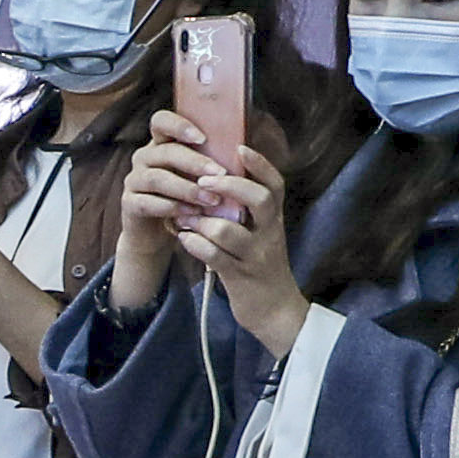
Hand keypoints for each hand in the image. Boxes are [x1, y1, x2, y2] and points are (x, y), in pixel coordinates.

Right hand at [108, 109, 225, 307]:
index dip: (179, 125)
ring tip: (211, 199)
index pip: (161, 121)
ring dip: (187, 188)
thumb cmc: (185, 200)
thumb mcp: (197, 178)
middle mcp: (144, 158)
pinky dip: (172, 208)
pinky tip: (192, 214)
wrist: (156, 235)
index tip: (202, 138)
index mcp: (161, 144)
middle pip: (166, 152)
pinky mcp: (129, 204)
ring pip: (157, 178)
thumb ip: (212, 162)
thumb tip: (247, 148)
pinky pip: (148, 203)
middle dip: (195, 162)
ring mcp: (134, 180)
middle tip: (220, 173)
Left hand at [172, 148, 308, 348]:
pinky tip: (184, 239)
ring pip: (228, 230)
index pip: (274, 185)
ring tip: (183, 217)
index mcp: (274, 219)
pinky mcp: (240, 277)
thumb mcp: (260, 234)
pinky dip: (196, 245)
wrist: (274, 311)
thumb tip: (219, 178)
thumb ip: (245, 210)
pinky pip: (215, 257)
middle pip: (260, 199)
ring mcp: (256, 256)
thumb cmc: (258, 266)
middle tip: (203, 181)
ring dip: (201, 220)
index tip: (239, 146)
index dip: (260, 164)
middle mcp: (270, 233)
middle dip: (229, 186)